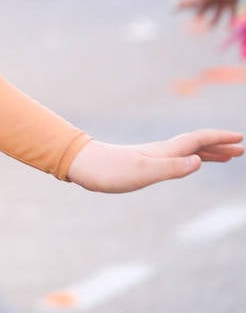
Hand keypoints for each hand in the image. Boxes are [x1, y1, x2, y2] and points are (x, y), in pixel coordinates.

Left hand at [66, 131, 242, 192]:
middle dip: (219, 146)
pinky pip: (175, 159)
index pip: (198, 141)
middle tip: (241, 149)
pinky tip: (187, 164)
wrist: (83, 166)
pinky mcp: (143, 164)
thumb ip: (172, 167)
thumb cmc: (111, 171)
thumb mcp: (144, 172)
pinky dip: (189, 159)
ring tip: (225, 157)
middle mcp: (161, 151)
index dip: (219, 139)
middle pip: (196, 145)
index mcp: (165, 151)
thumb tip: (198, 161)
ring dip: (208, 152)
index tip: (240, 140)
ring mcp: (152, 156)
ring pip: (187, 151)